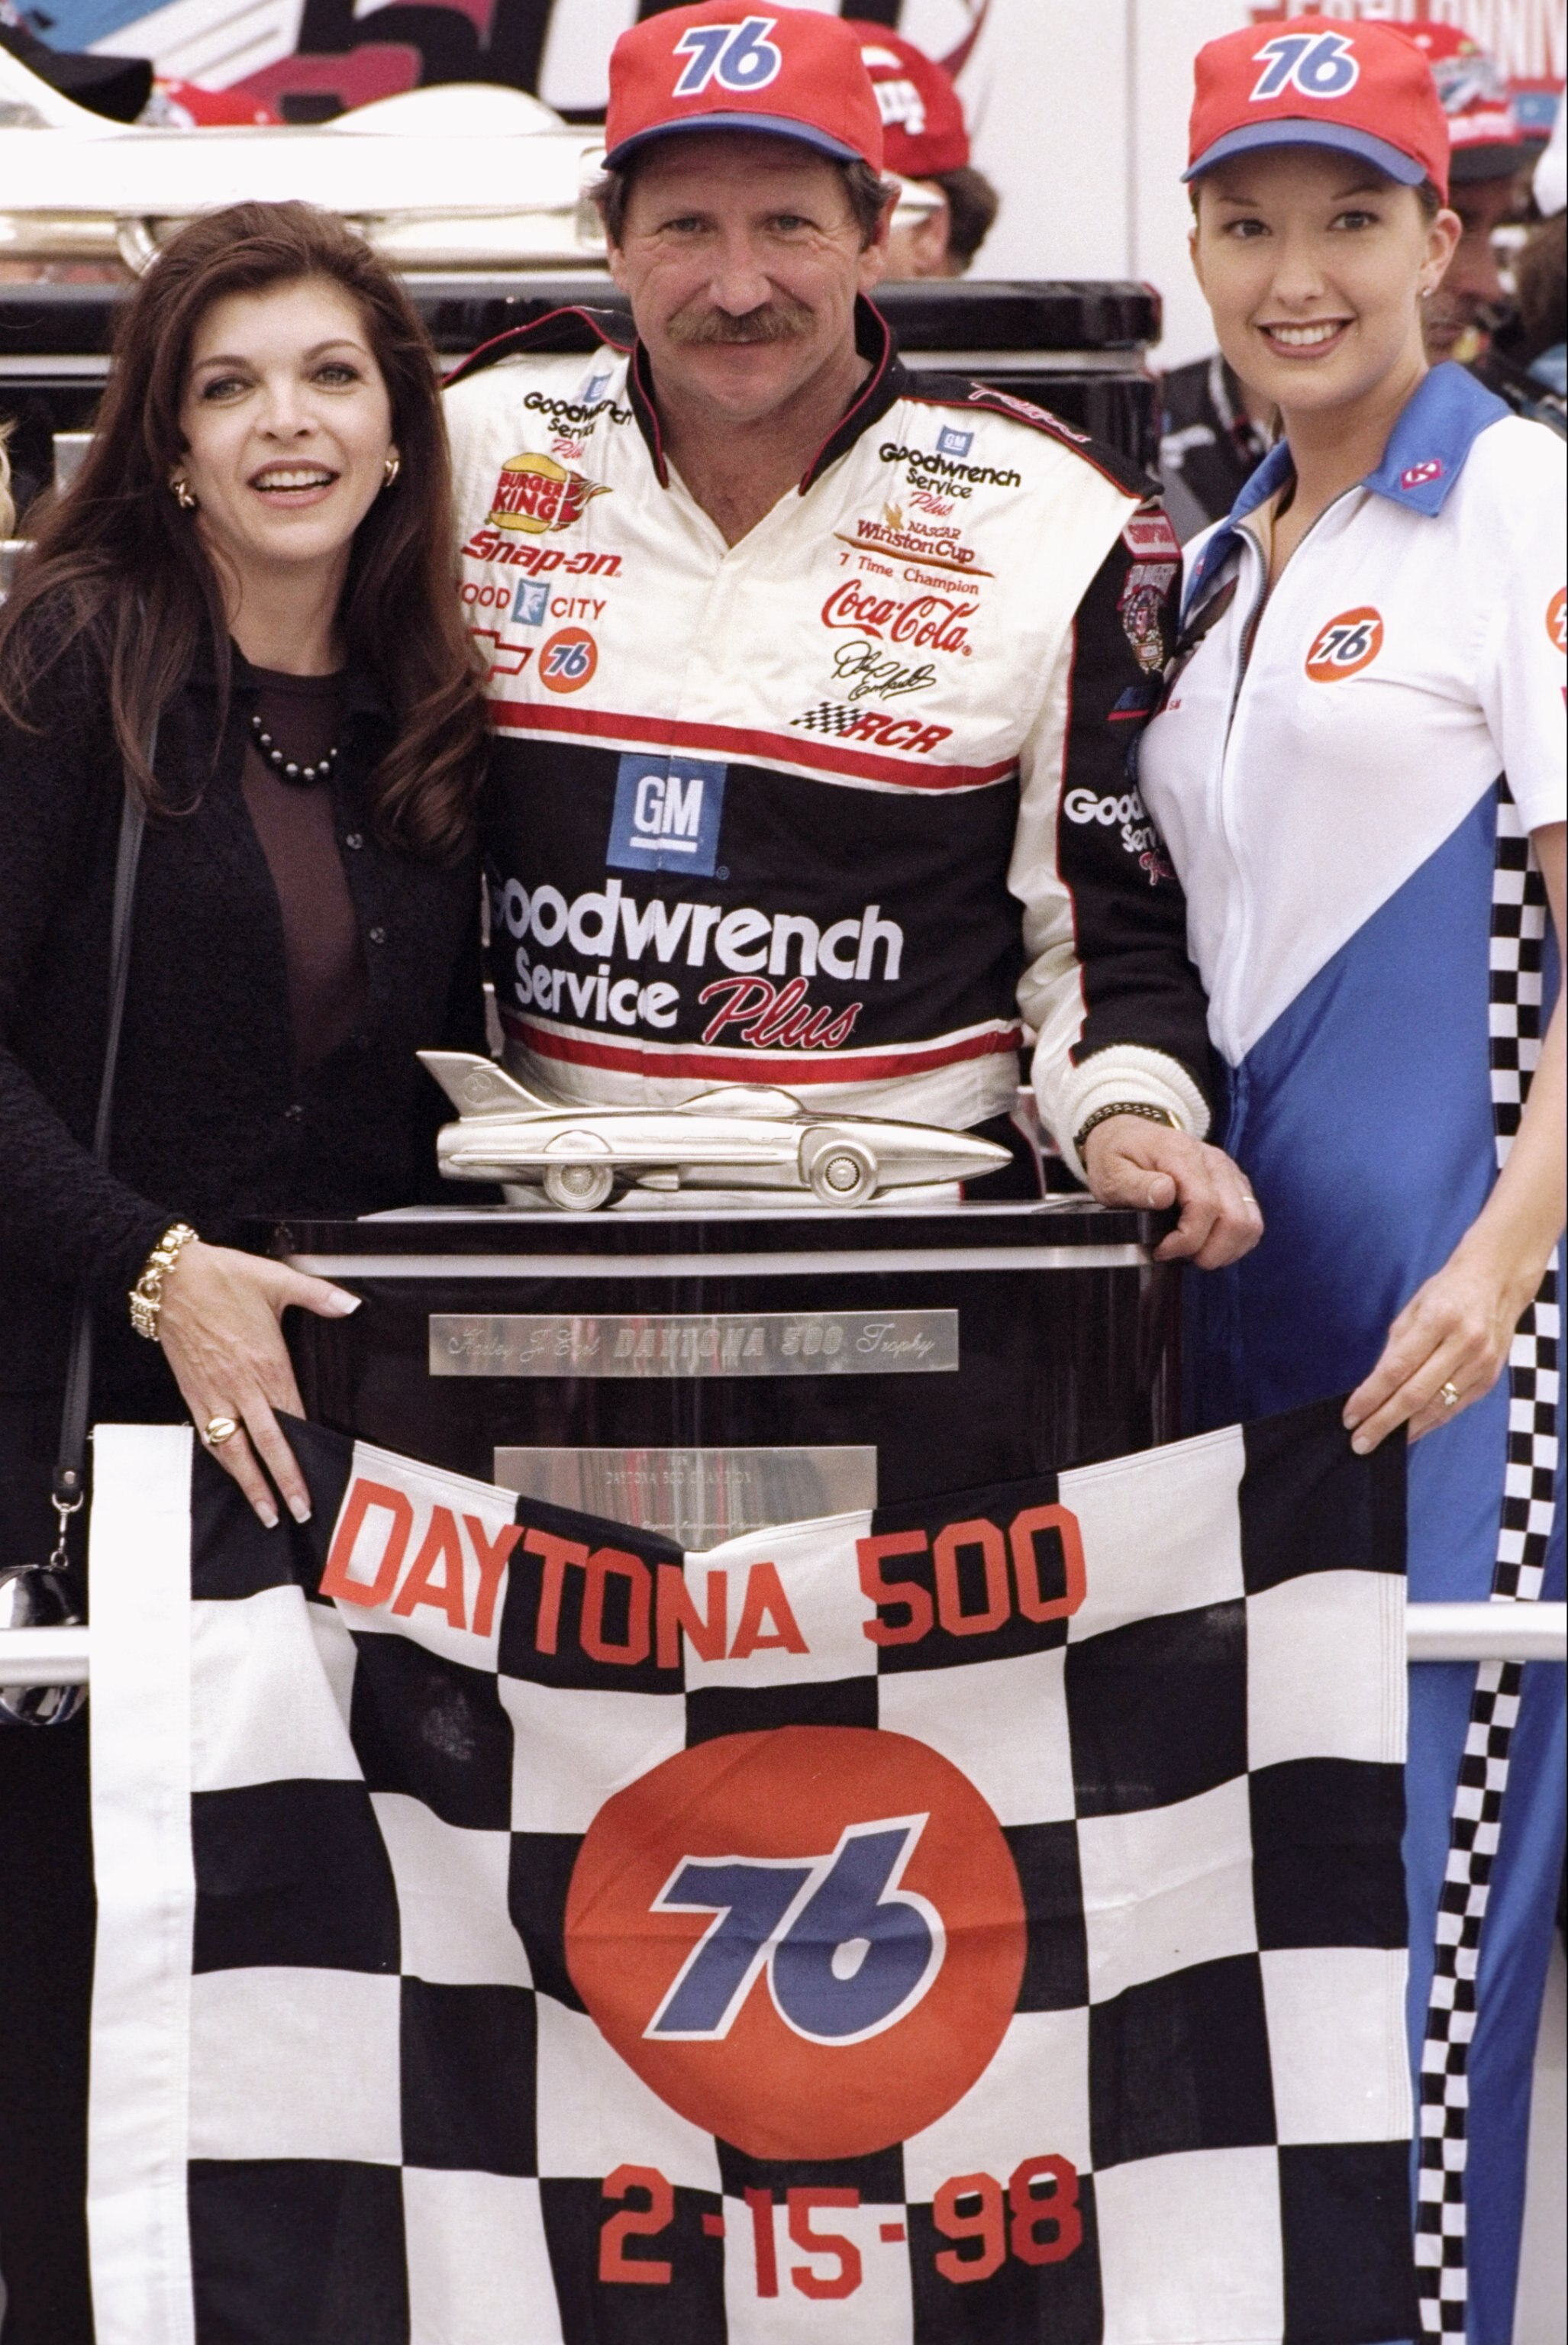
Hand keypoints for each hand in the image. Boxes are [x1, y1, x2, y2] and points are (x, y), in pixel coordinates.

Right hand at [155, 1240, 360, 1524]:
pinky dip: (222, 1460)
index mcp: (267, 1364)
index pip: (292, 1419)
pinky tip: (232, 1474)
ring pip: (234, 1449)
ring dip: (249, 1483)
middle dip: (283, 1482)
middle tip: (298, 1511)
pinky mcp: (192, 1393)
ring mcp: (214, 1393)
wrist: (169, 1279)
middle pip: (266, 1445)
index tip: (317, 1477)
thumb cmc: (220, 1278)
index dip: (304, 1452)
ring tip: (265, 1511)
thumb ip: (320, 1296)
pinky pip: (208, 1434)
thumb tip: (350, 1305)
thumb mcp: (278, 1280)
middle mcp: (240, 1386)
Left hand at [1081, 1116, 1262, 1268]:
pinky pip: (1251, 1220)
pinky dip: (1234, 1242)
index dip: (1187, 1239)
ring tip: (1194, 1255)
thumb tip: (1165, 1194)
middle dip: (1210, 1251)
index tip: (1162, 1250)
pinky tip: (1208, 1246)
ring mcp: (1228, 1172)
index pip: (1205, 1206)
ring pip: (1250, 1224)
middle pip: (1236, 1220)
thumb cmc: (1118, 1155)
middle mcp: (1214, 1162)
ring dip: (1226, 1250)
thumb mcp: (1111, 1170)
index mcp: (1183, 1155)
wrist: (1127, 1134)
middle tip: (1179, 1257)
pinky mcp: (1234, 1183)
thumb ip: (1135, 1184)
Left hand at [1343, 1245, 1540, 1453]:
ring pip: (1437, 1407)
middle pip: (1415, 1394)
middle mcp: (1463, 1343)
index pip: (1396, 1369)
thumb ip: (1395, 1350)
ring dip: (1406, 1429)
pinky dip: (1430, 1422)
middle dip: (1383, 1423)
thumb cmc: (1446, 1293)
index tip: (1350, 1416)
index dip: (1370, 1397)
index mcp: (1438, 1320)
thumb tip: (1373, 1390)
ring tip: (1381, 1443)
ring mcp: (1481, 1363)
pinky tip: (1410, 1431)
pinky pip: (1455, 1408)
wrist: (1496, 1283)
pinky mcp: (1489, 1378)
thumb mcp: (1413, 1310)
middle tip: (1360, 1443)